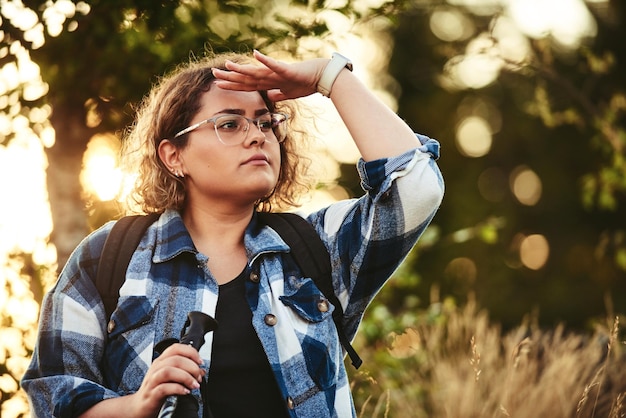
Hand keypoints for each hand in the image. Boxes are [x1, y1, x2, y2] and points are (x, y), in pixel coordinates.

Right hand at [127, 343, 204, 416]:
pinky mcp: (152, 394)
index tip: (200, 362)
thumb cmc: (156, 389)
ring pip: (168, 371)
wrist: (140, 406)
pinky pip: (164, 388)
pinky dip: (177, 389)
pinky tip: (185, 392)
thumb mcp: (171, 377)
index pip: (176, 348)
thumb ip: (185, 371)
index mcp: (161, 361)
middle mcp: (156, 368)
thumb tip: (201, 371)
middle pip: (175, 359)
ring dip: (186, 377)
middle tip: (198, 377)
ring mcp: (152, 381)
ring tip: (194, 385)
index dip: (191, 352)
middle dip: (192, 367)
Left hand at [212, 50, 328, 101]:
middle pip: (247, 78)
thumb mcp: (289, 93)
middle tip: (213, 74)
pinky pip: (274, 65)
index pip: (247, 85)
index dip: (232, 85)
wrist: (321, 77)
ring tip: (227, 66)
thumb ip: (278, 93)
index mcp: (270, 83)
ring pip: (256, 72)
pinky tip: (255, 54)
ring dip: (241, 70)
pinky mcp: (287, 70)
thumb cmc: (306, 83)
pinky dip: (265, 61)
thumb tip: (269, 95)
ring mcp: (277, 73)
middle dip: (230, 78)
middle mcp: (270, 76)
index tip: (218, 84)